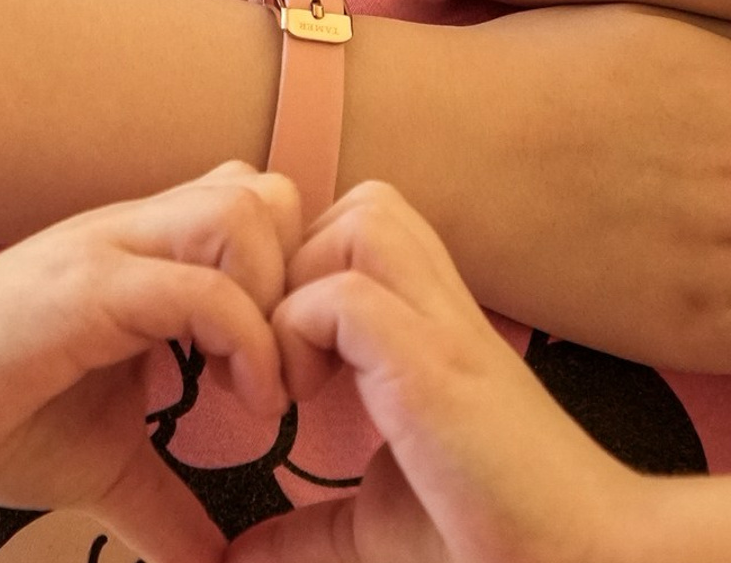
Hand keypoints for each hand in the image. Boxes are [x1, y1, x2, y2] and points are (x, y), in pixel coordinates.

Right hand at [0, 165, 300, 562]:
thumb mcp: (105, 463)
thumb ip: (164, 502)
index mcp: (149, 258)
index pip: (263, 209)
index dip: (299, 282)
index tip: (296, 373)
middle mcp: (138, 234)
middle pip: (269, 193)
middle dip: (303, 280)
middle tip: (295, 373)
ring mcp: (111, 250)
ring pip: (244, 211)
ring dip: (276, 301)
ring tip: (265, 387)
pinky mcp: (85, 286)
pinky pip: (196, 285)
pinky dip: (240, 340)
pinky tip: (235, 404)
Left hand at [231, 182, 641, 562]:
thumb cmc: (491, 545)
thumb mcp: (377, 530)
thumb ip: (309, 532)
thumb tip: (239, 558)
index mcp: (432, 333)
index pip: (363, 231)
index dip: (304, 272)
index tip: (276, 358)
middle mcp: (444, 313)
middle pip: (368, 202)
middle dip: (304, 259)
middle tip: (278, 350)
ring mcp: (445, 331)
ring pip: (363, 217)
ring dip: (303, 281)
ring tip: (293, 373)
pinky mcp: (436, 367)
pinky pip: (346, 293)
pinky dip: (300, 333)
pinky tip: (301, 405)